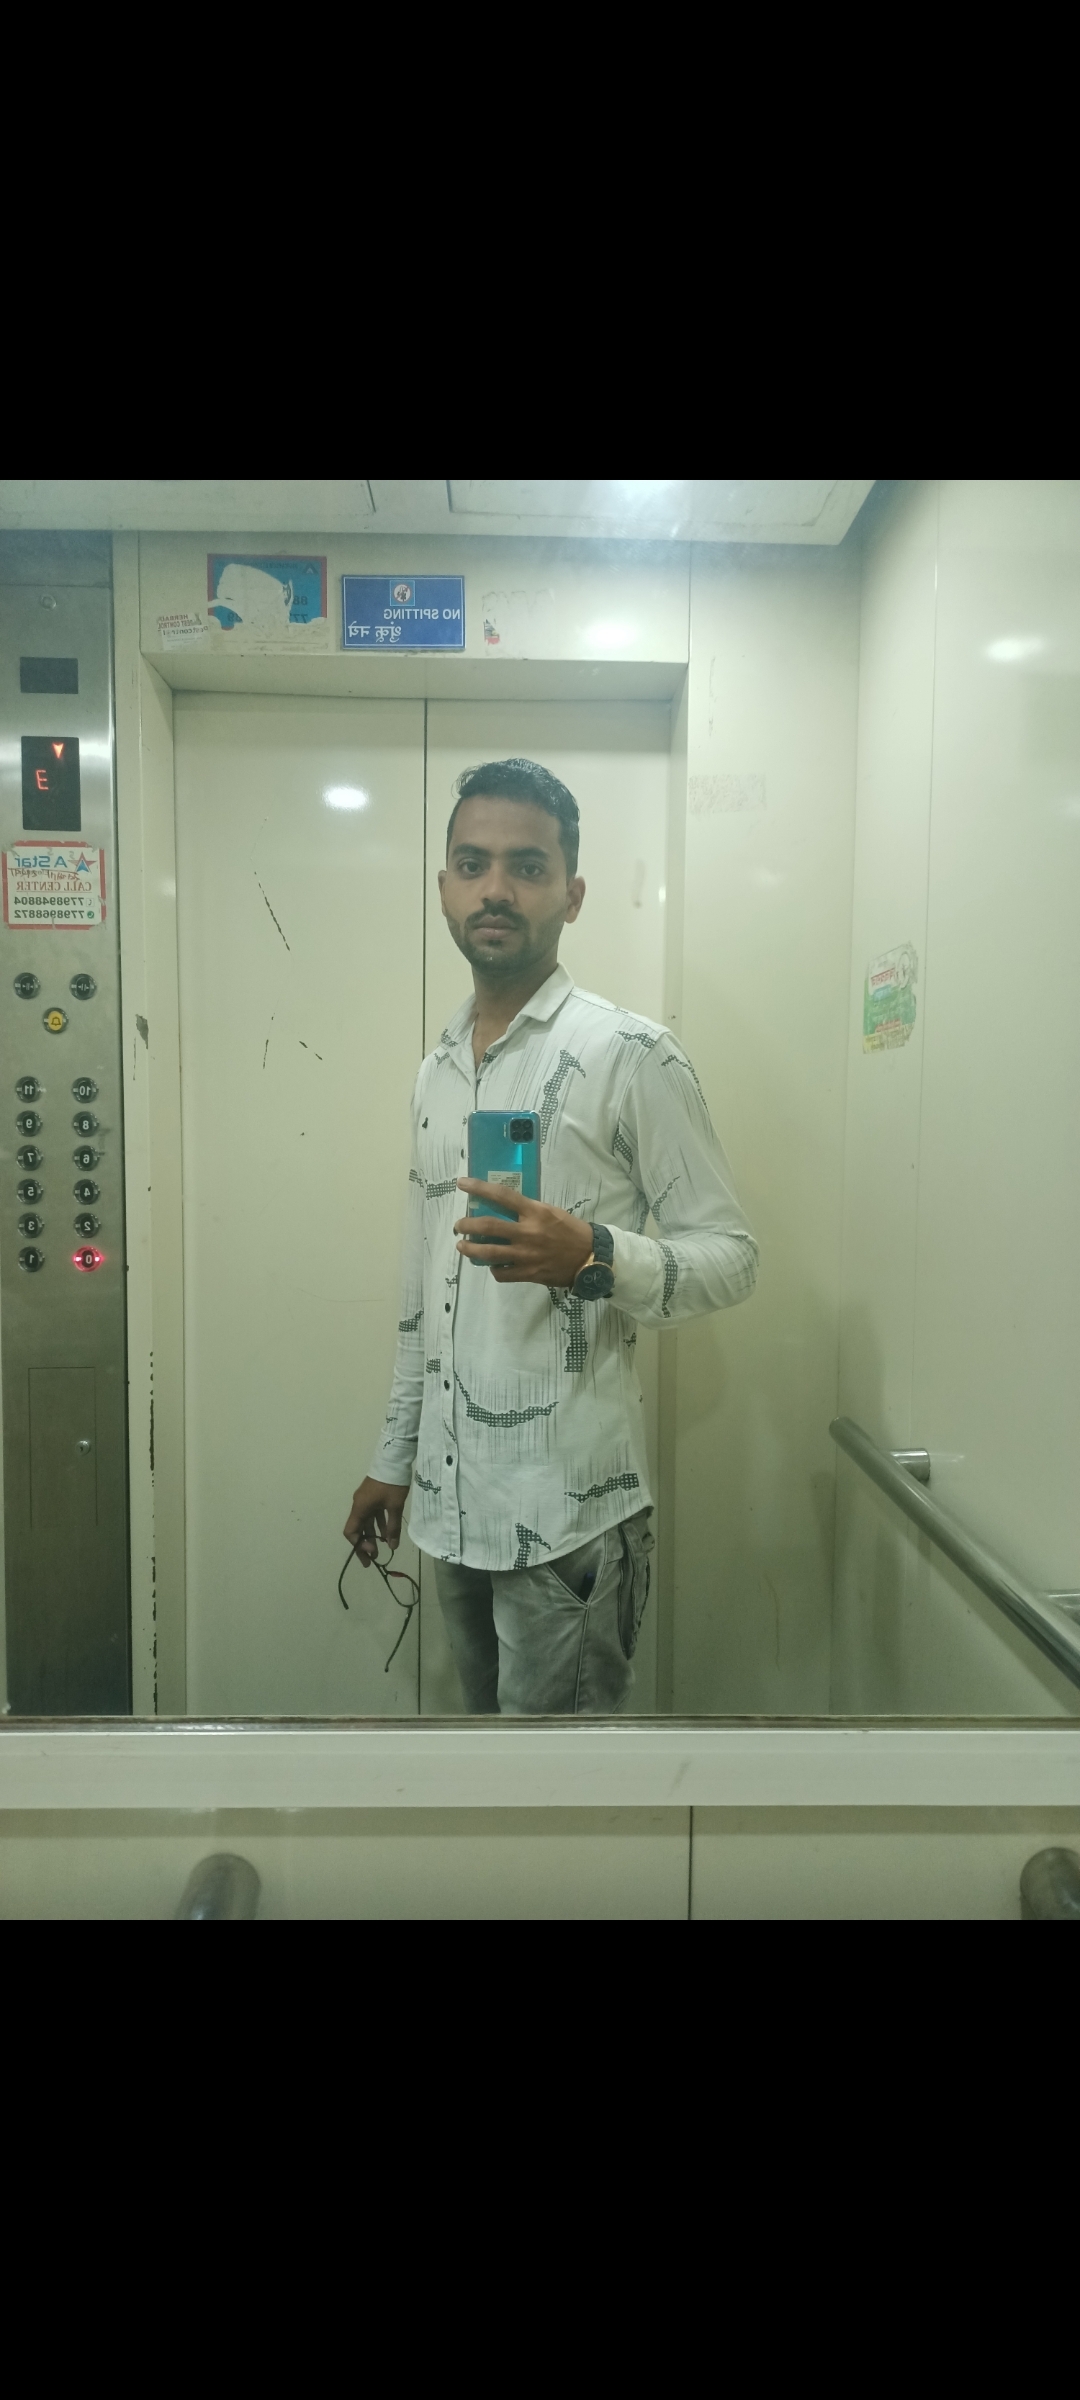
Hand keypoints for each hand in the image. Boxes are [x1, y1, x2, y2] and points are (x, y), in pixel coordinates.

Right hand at [344, 1476, 408, 1564]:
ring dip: (373, 1535)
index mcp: (360, 1508)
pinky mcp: (372, 1497)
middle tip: (374, 1559)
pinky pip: (372, 1515)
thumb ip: (393, 1528)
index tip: (371, 1553)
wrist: (393, 1459)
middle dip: (365, 1544)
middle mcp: (359, 1505)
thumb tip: (393, 1546)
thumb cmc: (391, 1484)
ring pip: (366, 1523)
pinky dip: (378, 1524)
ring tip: (383, 1549)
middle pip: (358, 1529)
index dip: (359, 1545)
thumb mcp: (394, 1507)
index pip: (351, 1532)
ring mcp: (365, 1500)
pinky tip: (388, 1533)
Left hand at [454, 1179, 594, 1286]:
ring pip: (489, 1252)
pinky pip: (502, 1273)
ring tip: (462, 1246)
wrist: (590, 1257)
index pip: (502, 1196)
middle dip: (468, 1224)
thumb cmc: (571, 1231)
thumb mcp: (550, 1212)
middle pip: (488, 1226)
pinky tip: (492, 1266)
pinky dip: (493, 1269)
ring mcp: (526, 1255)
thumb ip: (528, 1211)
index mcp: (535, 1212)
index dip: (479, 1188)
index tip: (462, 1184)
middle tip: (460, 1225)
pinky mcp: (528, 1274)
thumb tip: (504, 1208)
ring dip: (471, 1249)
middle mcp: (528, 1232)